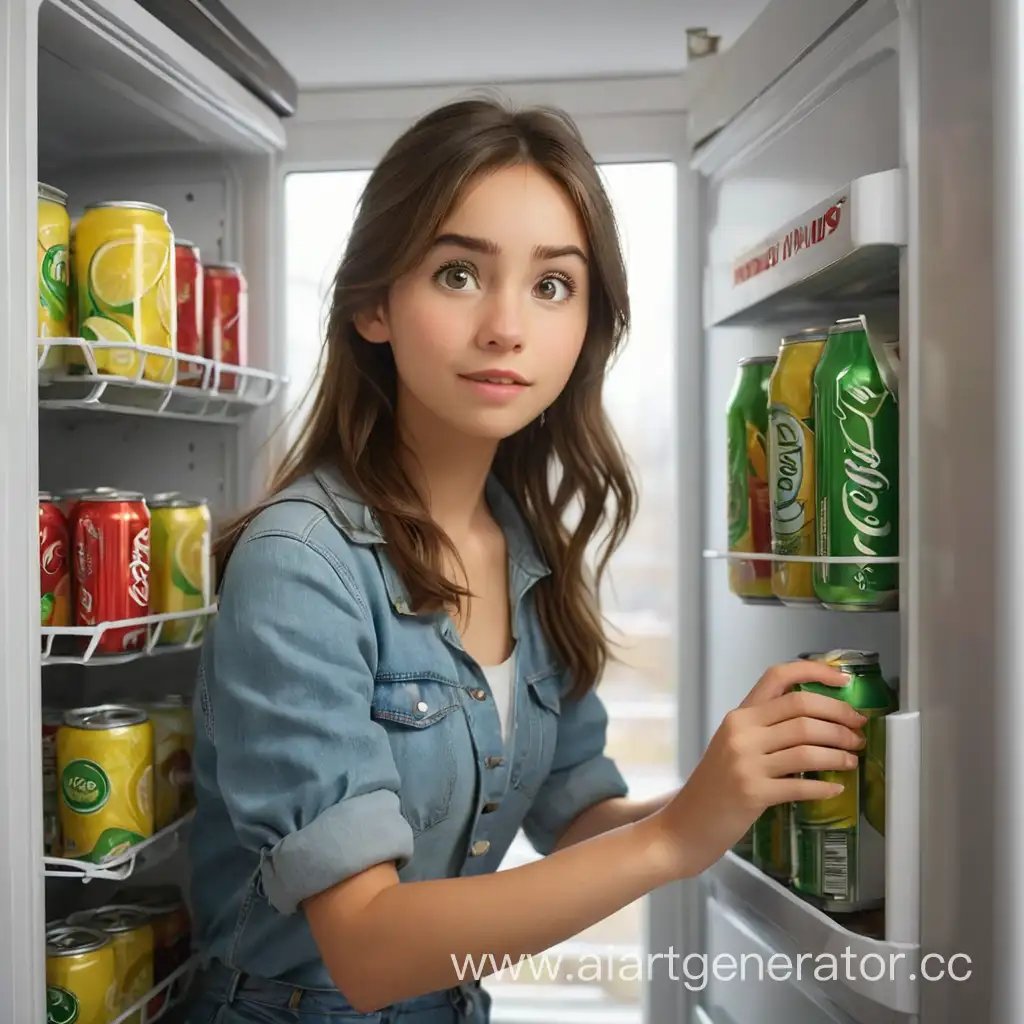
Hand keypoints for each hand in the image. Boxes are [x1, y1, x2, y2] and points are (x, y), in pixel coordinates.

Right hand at [644, 660, 864, 879]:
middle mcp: (741, 732)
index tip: (843, 679)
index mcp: (738, 716)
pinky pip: (801, 785)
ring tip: (852, 758)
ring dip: (839, 752)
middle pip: (802, 709)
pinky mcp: (752, 793)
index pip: (777, 677)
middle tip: (858, 728)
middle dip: (839, 716)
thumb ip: (765, 730)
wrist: (685, 826)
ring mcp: (745, 762)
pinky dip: (825, 786)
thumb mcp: (733, 747)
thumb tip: (818, 722)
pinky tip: (836, 789)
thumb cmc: (714, 787)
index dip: (815, 671)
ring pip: (807, 746)